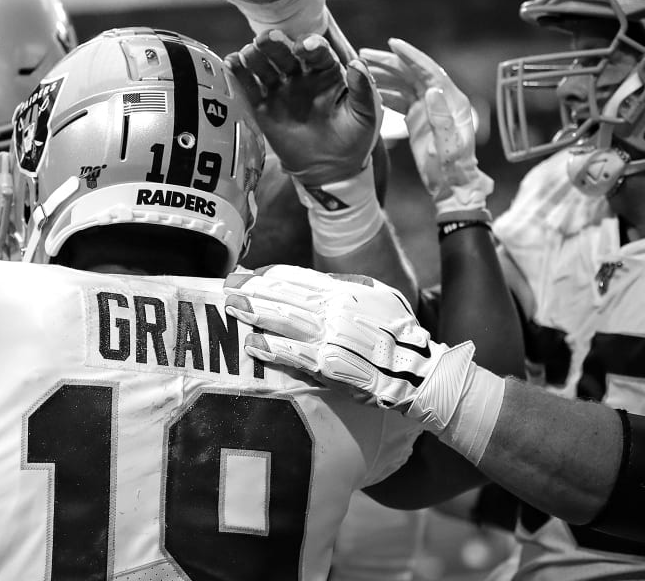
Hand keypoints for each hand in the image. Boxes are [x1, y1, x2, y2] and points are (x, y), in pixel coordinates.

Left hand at [224, 265, 475, 433]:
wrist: (417, 370)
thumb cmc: (396, 331)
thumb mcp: (377, 295)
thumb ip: (344, 286)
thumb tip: (311, 280)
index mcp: (347, 291)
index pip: (299, 278)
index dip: (269, 275)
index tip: (247, 274)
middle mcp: (337, 310)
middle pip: (287, 296)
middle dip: (254, 290)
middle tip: (228, 286)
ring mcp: (333, 337)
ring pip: (287, 320)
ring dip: (257, 313)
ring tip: (233, 308)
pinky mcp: (331, 365)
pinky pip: (296, 355)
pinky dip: (273, 348)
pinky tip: (253, 344)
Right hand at [226, 31, 380, 185]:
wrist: (331, 169)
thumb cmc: (354, 138)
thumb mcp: (366, 115)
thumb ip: (363, 90)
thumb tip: (357, 65)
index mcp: (327, 72)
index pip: (317, 53)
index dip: (311, 46)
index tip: (305, 46)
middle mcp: (301, 75)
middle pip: (286, 54)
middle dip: (277, 45)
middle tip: (267, 38)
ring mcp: (280, 90)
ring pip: (265, 67)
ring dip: (256, 56)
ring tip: (248, 52)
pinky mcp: (263, 107)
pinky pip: (249, 88)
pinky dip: (239, 75)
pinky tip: (231, 63)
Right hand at [361, 39, 491, 221]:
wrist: (452, 186)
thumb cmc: (453, 169)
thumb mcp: (448, 145)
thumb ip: (441, 118)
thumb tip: (431, 90)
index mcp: (451, 101)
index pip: (429, 71)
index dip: (411, 56)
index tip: (393, 43)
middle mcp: (440, 100)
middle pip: (412, 73)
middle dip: (389, 62)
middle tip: (363, 54)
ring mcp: (428, 108)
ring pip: (403, 84)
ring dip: (383, 75)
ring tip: (361, 69)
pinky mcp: (417, 118)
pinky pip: (399, 99)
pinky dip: (384, 93)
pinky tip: (368, 91)